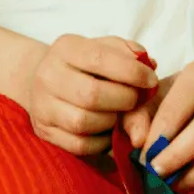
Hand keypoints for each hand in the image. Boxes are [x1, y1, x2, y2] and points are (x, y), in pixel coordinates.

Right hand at [18, 35, 158, 155]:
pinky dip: (101, 142)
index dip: (131, 72)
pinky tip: (107, 130)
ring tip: (119, 114)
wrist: (45, 81)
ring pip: (83, 122)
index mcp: (65, 48)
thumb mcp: (104, 48)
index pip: (99, 59)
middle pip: (91, 94)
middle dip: (124, 100)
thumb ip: (129, 53)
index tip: (150, 80)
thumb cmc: (85, 65)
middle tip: (135, 100)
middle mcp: (48, 75)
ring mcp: (43, 105)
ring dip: (112, 122)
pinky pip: (80, 145)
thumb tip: (149, 65)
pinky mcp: (45, 131)